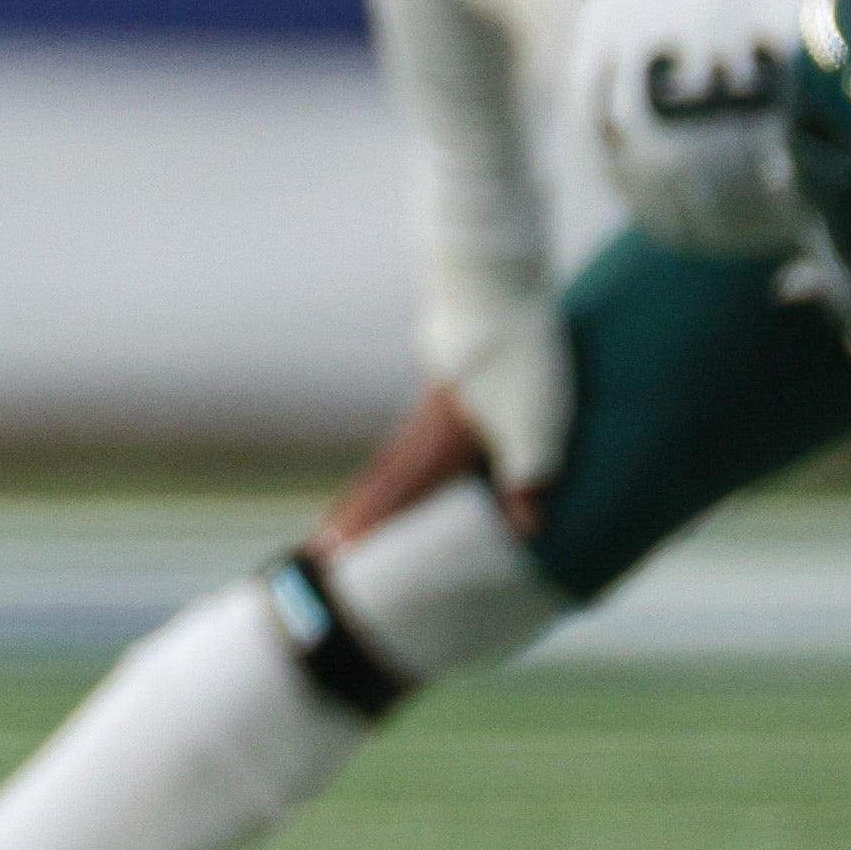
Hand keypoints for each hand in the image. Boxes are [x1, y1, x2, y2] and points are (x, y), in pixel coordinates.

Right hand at [316, 382, 544, 548]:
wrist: (493, 295)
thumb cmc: (512, 360)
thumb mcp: (532, 425)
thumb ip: (525, 478)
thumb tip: (525, 529)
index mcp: (438, 449)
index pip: (392, 498)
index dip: (365, 527)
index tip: (328, 554)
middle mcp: (422, 436)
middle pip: (377, 484)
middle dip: (350, 516)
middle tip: (318, 547)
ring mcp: (426, 417)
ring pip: (386, 464)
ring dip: (363, 494)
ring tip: (344, 515)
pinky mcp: (438, 402)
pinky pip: (401, 449)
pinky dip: (386, 471)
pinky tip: (393, 468)